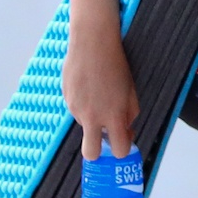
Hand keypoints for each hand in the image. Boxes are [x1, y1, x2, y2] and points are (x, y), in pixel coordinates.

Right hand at [63, 20, 137, 159]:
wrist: (92, 43)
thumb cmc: (116, 64)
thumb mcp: (130, 89)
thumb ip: (130, 112)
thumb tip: (126, 130)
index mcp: (113, 114)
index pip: (118, 149)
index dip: (123, 149)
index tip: (124, 142)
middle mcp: (92, 116)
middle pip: (91, 153)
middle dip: (98, 152)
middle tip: (107, 136)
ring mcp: (76, 109)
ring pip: (86, 127)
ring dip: (94, 120)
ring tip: (101, 96)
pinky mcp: (66, 100)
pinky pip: (77, 112)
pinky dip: (85, 107)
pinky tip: (91, 88)